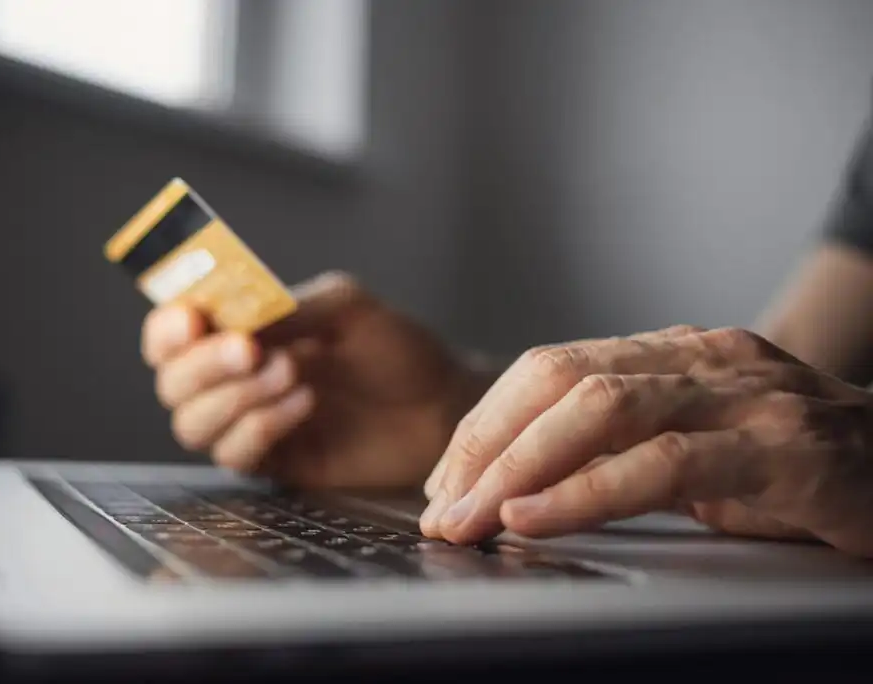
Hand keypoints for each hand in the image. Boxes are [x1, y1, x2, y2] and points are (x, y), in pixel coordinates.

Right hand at [141, 271, 490, 488]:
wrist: (440, 404)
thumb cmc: (395, 348)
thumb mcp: (344, 306)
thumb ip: (287, 310)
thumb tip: (233, 319)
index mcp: (242, 332)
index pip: (172, 334)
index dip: (168, 329)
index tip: (194, 320)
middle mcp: (235, 380)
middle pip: (171, 382)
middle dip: (203, 364)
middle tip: (251, 349)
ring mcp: (251, 424)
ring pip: (191, 423)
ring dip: (233, 396)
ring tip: (292, 373)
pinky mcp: (274, 464)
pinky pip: (234, 455)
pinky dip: (260, 426)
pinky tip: (304, 404)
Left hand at [420, 325, 872, 557]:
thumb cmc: (796, 466)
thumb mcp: (697, 449)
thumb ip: (622, 453)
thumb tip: (524, 486)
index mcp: (672, 354)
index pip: (552, 368)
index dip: (487, 423)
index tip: (445, 479)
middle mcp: (700, 358)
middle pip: (560, 379)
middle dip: (486, 444)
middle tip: (441, 507)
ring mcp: (743, 395)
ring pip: (600, 409)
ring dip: (517, 467)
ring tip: (470, 517)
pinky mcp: (782, 446)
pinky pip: (661, 464)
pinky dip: (586, 493)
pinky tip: (534, 518)